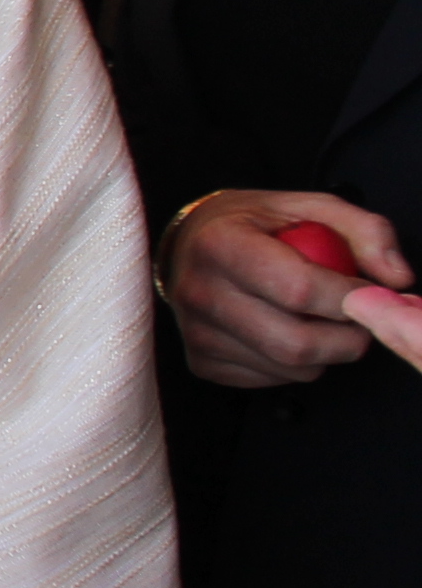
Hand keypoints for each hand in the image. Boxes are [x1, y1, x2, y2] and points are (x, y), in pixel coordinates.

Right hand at [162, 187, 408, 388]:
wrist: (191, 244)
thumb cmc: (254, 225)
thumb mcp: (312, 208)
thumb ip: (366, 232)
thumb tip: (397, 278)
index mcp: (221, 244)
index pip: (299, 289)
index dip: (350, 298)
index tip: (371, 293)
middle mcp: (199, 292)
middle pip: (296, 343)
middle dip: (348, 338)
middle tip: (359, 319)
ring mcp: (196, 332)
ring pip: (291, 368)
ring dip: (326, 353)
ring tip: (322, 321)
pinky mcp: (202, 362)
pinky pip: (272, 379)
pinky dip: (297, 364)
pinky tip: (290, 332)